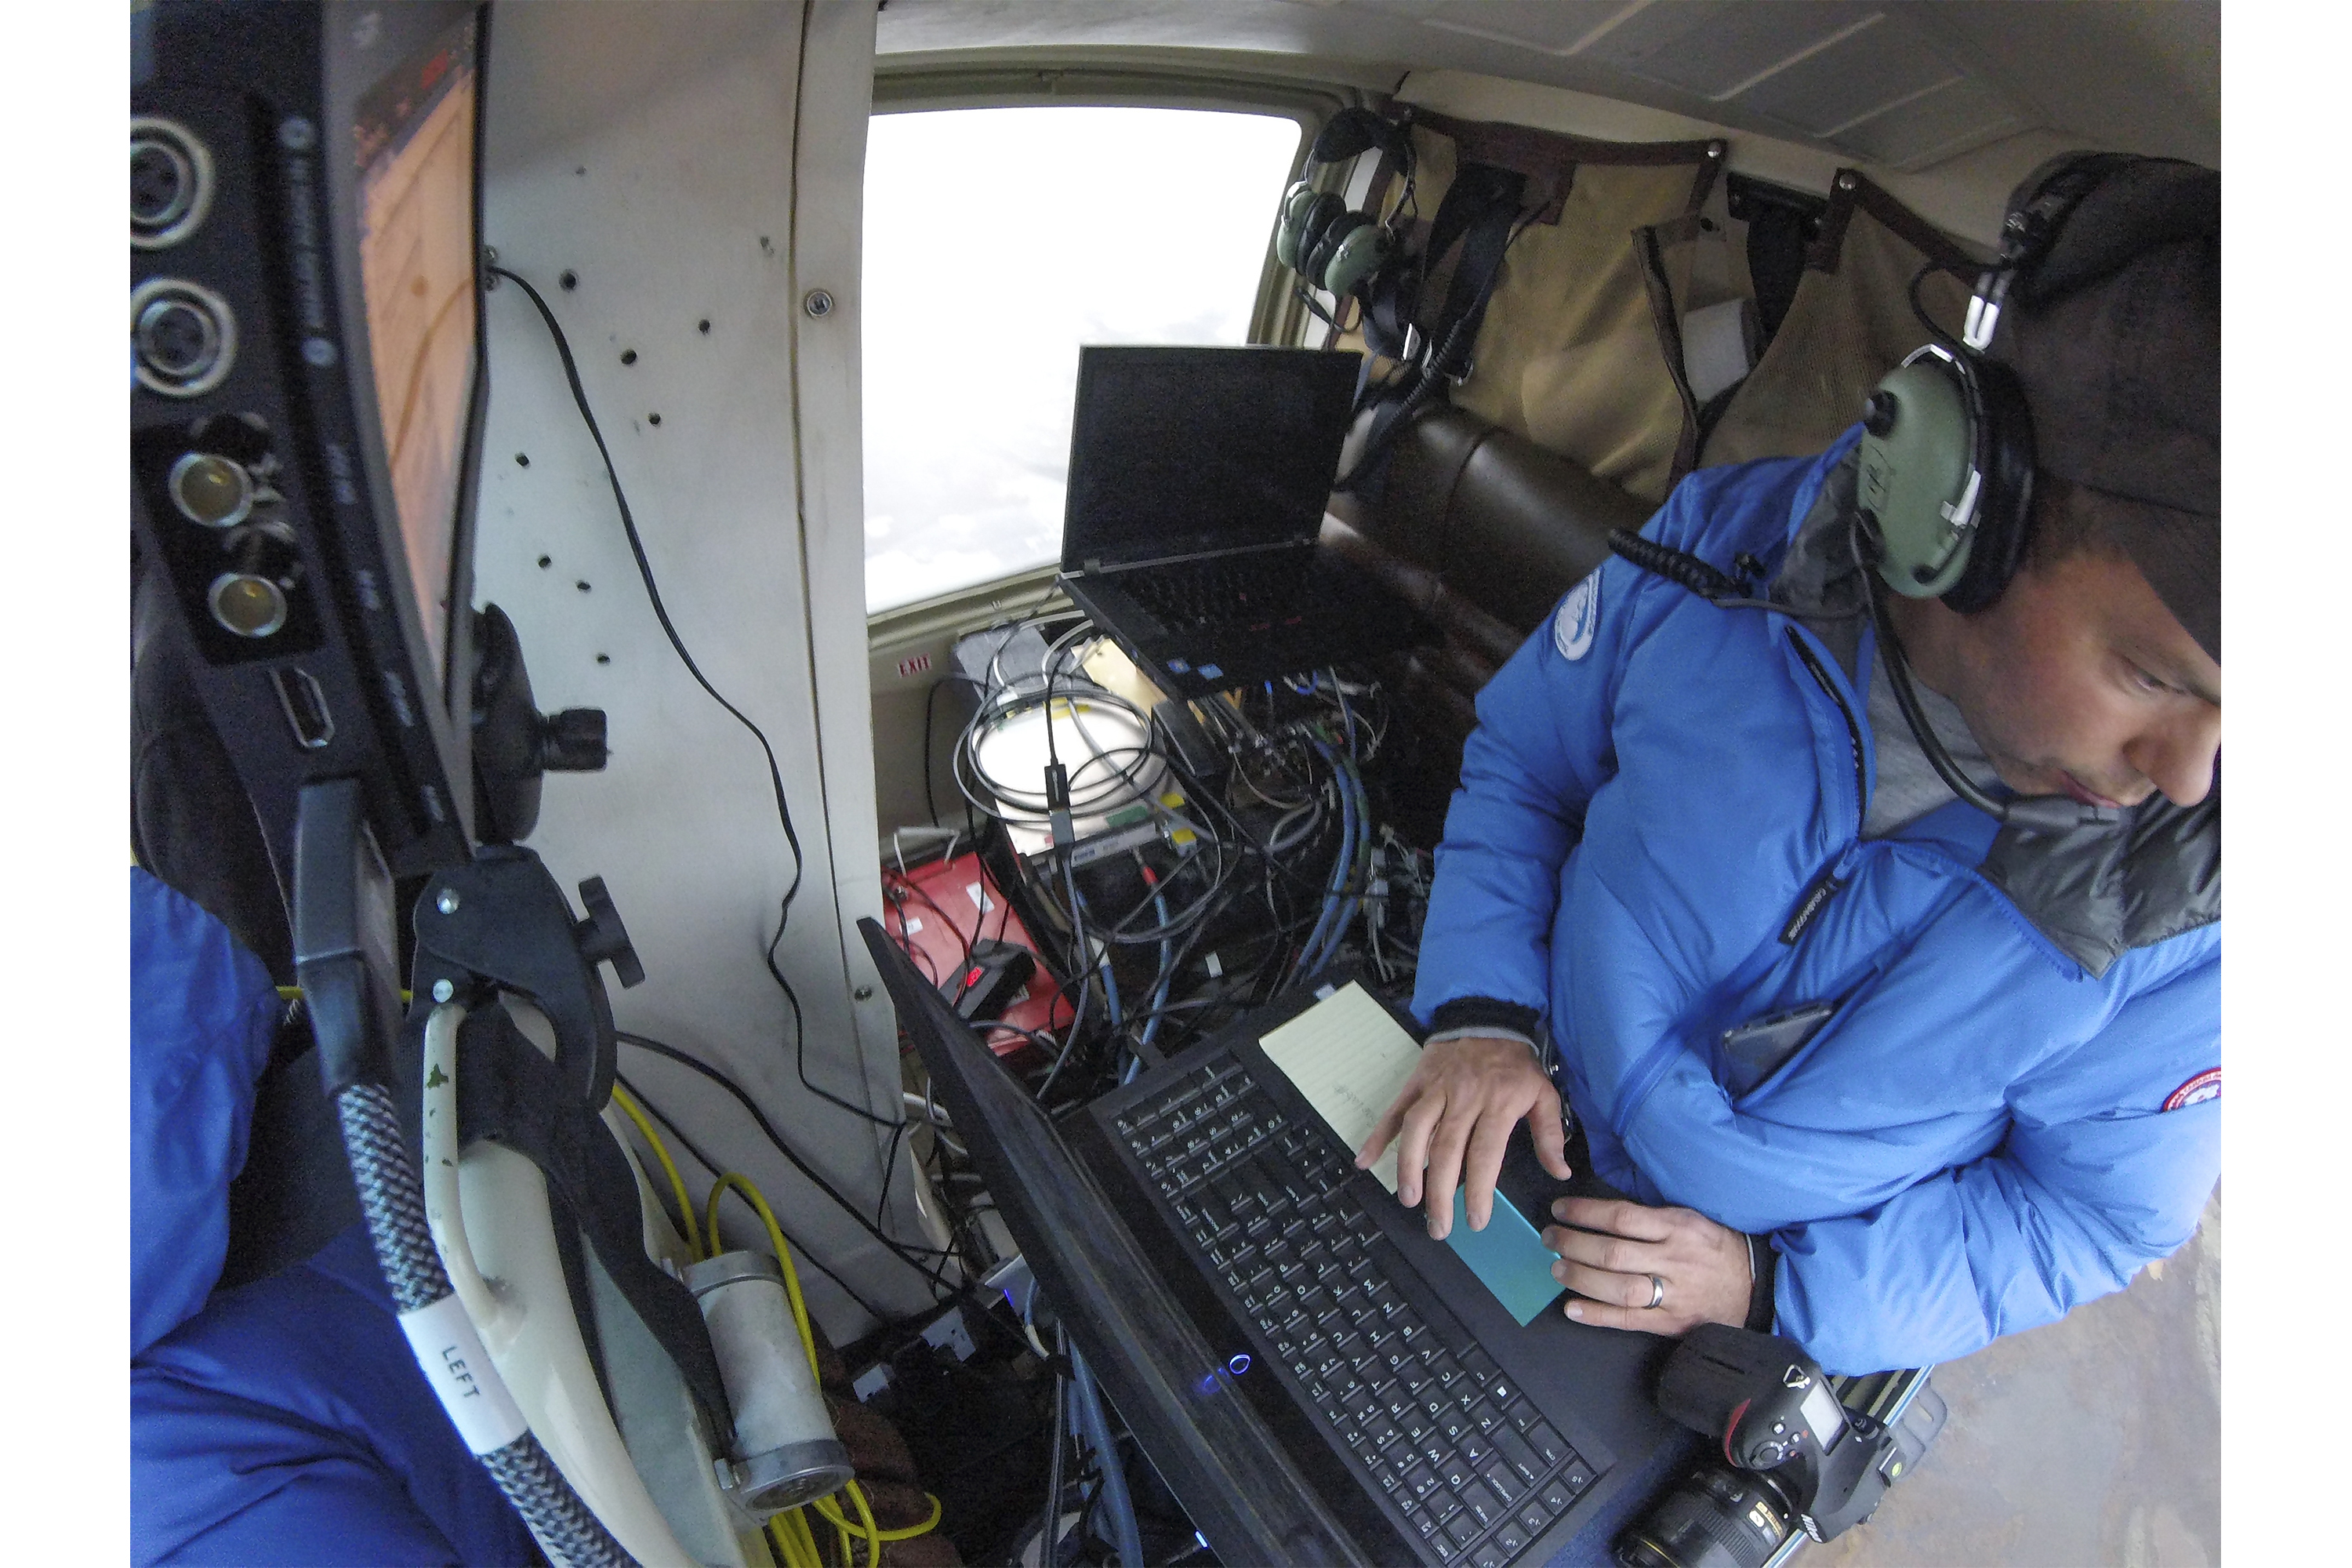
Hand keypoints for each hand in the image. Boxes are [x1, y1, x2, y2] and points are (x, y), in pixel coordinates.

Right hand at [1355, 1033, 1570, 1239]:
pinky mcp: (1416, 1083)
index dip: (1478, 1189)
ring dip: (1409, 1166)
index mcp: (1497, 1104)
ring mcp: (1435, 1090)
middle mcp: (1463, 1099)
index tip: (1475, 1221)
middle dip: (1440, 1192)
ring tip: (1408, 1199)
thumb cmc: (1516, 1064)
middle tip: (1439, 1227)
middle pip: (1447, 1149)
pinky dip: (1378, 1135)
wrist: (1487, 1017)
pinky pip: (1394, 1110)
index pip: (1485, 1153)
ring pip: (1416, 1130)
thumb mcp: (1543, 1093)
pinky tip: (1365, 1160)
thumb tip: (1560, 1172)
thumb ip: (1551, 1134)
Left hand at [1543, 1196, 1750, 1335]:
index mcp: (1678, 1228)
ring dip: (1580, 1278)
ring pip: (1617, 1288)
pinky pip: (1628, 1320)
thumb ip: (1651, 1217)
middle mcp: (1674, 1260)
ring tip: (1557, 1268)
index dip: (1585, 1213)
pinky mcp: (1671, 1323)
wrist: (1754, 1286)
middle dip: (1574, 1244)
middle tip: (1550, 1238)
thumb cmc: (1714, 1246)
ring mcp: (1673, 1295)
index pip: (1622, 1217)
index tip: (1560, 1210)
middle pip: (1613, 1253)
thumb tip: (1601, 1213)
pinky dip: (1596, 1315)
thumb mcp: (1690, 1218)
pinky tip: (1571, 1307)